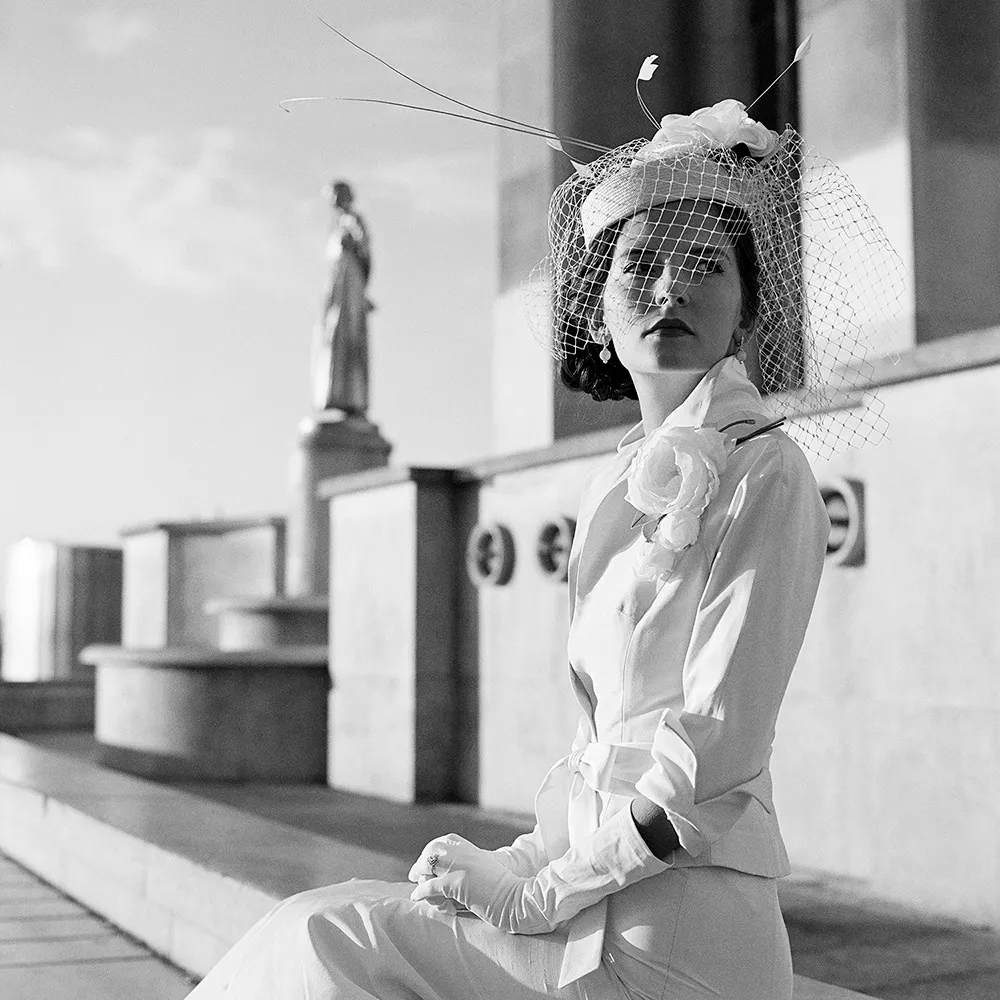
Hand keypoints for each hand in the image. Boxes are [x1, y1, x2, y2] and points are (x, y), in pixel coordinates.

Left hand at [408, 834, 549, 933]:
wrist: (516, 898)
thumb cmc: (503, 888)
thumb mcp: (486, 867)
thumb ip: (471, 864)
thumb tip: (454, 872)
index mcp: (471, 849)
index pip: (445, 841)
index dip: (433, 850)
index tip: (428, 859)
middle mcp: (464, 854)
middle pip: (434, 850)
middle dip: (423, 860)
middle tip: (416, 872)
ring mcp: (460, 867)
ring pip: (429, 865)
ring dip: (419, 873)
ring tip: (414, 881)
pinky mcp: (457, 884)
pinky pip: (432, 886)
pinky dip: (421, 891)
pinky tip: (416, 896)